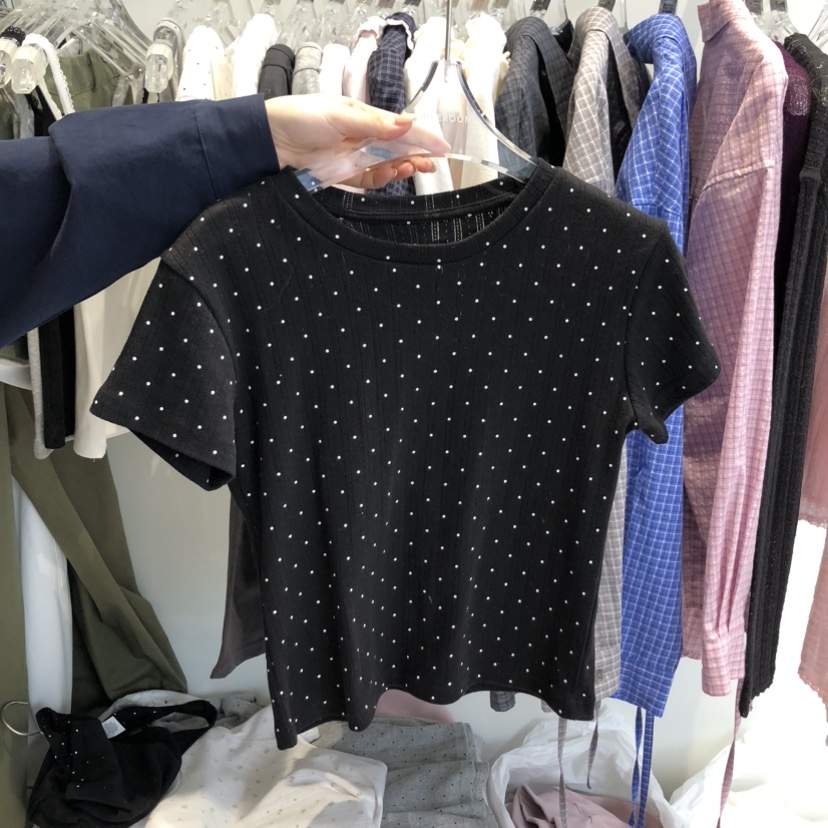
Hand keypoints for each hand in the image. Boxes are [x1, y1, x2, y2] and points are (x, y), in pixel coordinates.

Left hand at [264, 95, 448, 188]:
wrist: (270, 142)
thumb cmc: (300, 118)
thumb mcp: (340, 115)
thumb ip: (374, 123)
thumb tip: (407, 123)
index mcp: (363, 118)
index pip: (399, 128)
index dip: (421, 136)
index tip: (442, 147)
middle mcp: (362, 139)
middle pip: (397, 149)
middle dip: (417, 155)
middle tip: (433, 163)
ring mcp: (354, 159)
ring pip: (387, 166)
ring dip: (403, 168)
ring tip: (413, 168)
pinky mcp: (344, 177)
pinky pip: (370, 181)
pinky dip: (384, 179)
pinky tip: (393, 174)